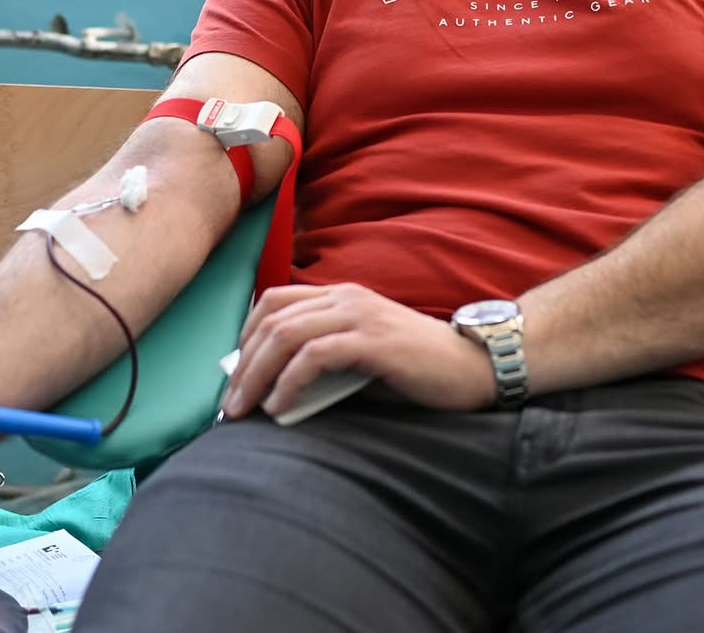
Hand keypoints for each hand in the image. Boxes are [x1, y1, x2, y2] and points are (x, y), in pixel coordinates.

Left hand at [221, 283, 495, 419]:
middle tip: (230, 403)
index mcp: (341, 295)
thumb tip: (273, 388)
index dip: (246, 335)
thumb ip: (324, 361)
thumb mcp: (361, 358)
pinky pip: (314, 356)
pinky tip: (280, 406)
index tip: (236, 374)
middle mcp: (345, 297)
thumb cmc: (418, 369)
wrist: (473, 365)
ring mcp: (359, 316)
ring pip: (286, 334)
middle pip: (272, 319)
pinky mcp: (372, 341)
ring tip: (244, 409)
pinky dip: (289, 382)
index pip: (274, 301)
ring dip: (257, 375)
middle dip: (243, 364)